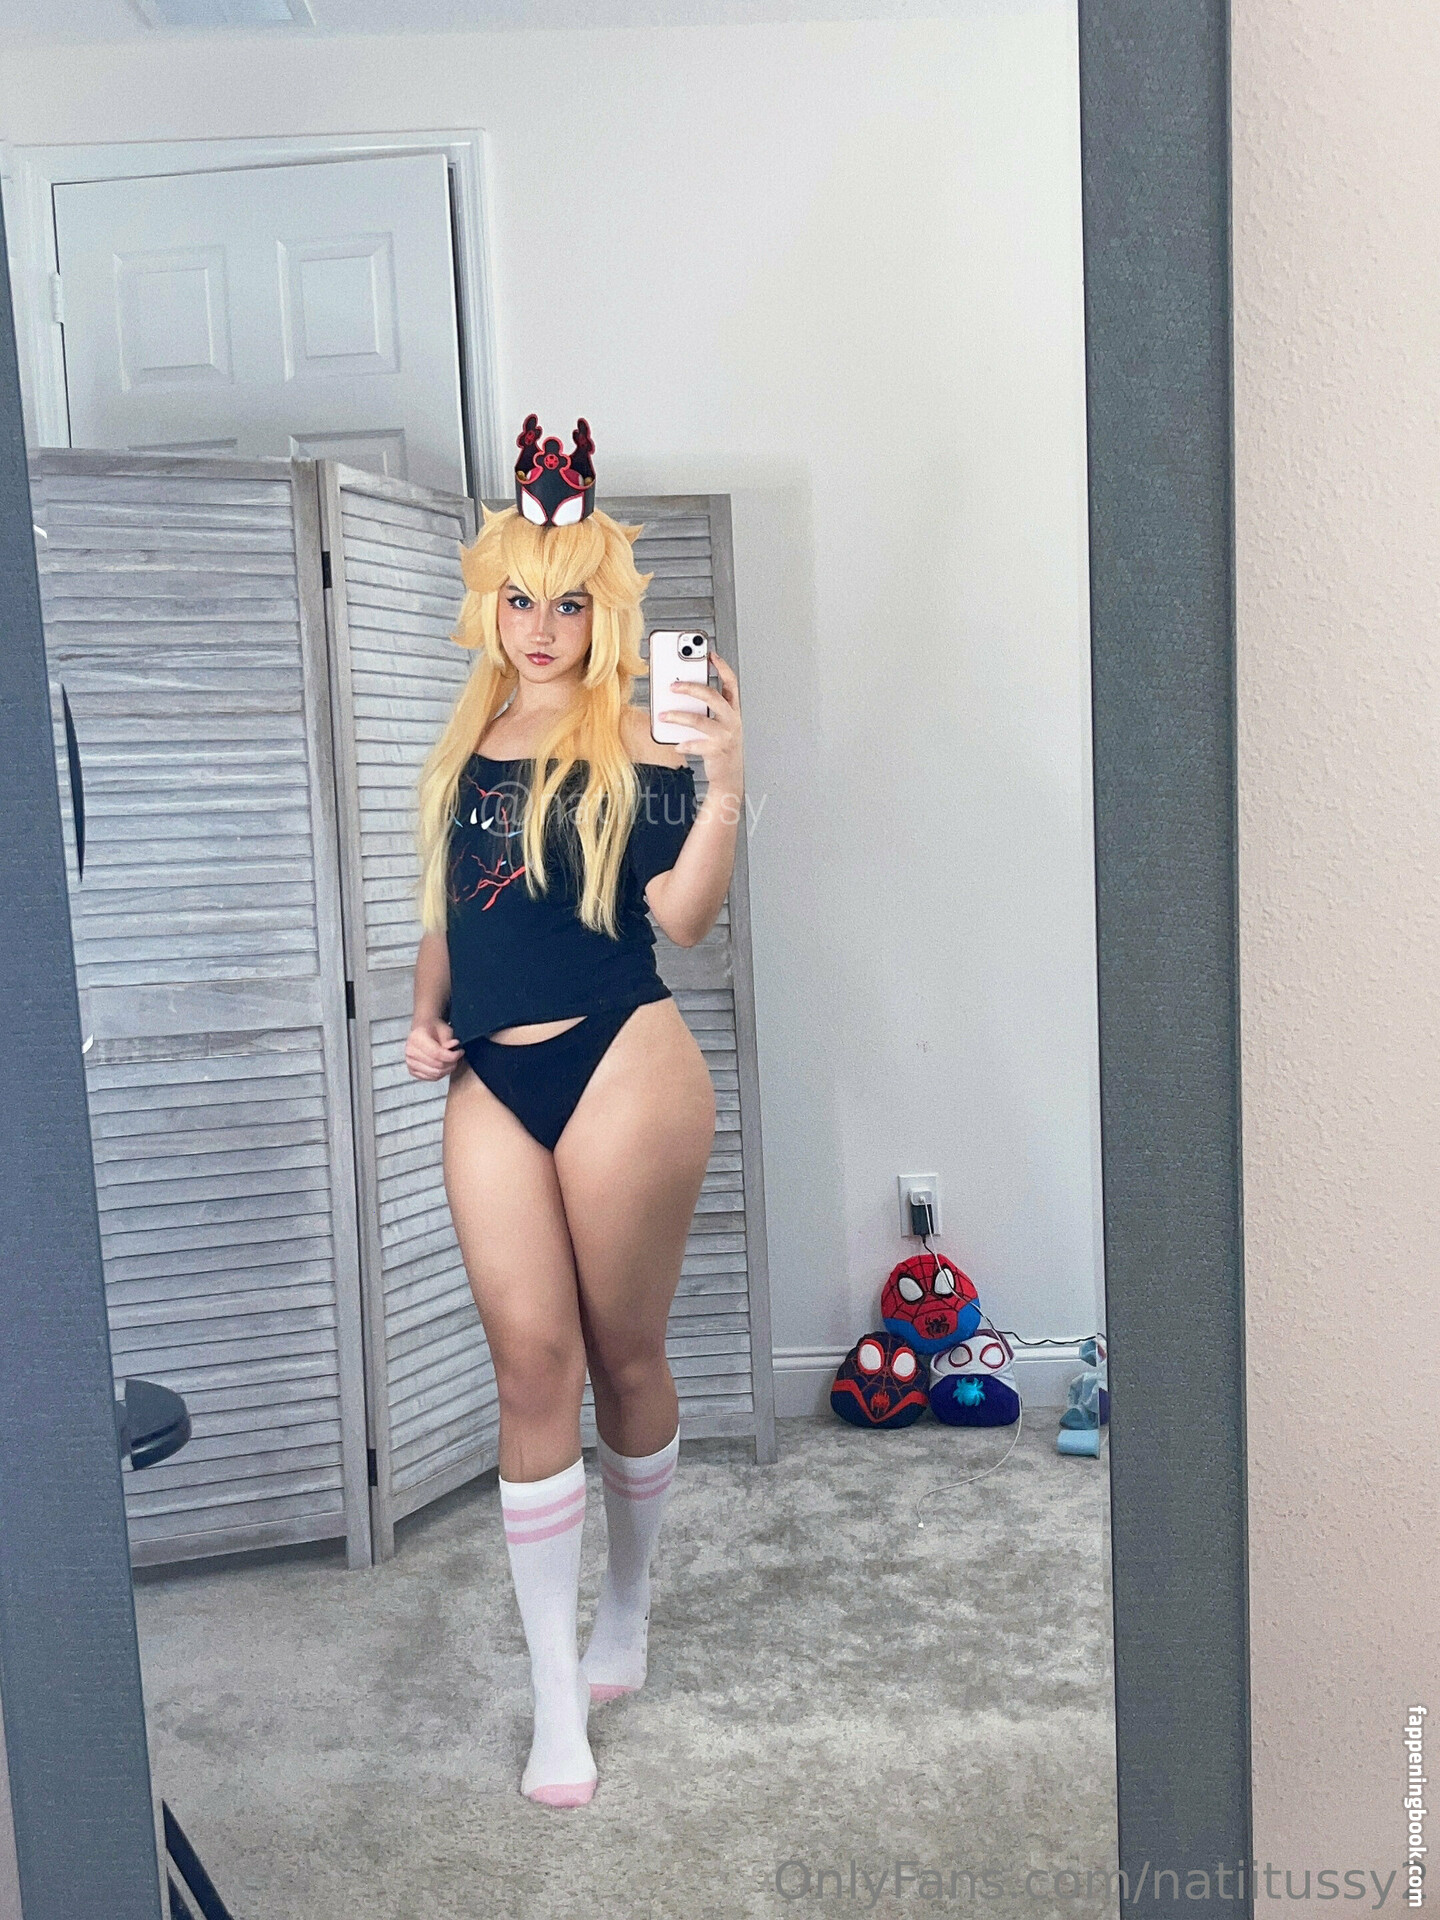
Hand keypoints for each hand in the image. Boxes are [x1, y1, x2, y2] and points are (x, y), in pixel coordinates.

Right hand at [406, 1015, 463, 1080]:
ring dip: (447, 1070)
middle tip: (458, 1057)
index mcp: (416, 1038)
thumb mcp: (445, 1029)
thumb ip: (448, 1041)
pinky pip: (430, 1077)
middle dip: (451, 1063)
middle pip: (436, 1065)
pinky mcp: (412, 1070)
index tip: (461, 1052)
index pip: (437, 1053)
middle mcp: (410, 1051)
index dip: (452, 1056)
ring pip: (434, 1073)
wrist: (424, 1028)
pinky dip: (440, 1074)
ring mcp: (410, 1062)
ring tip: (452, 1062)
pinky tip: (445, 1067)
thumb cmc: (434, 1028)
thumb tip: (453, 1049)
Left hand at [662, 650, 742, 787]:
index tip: (710, 654)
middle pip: (712, 697)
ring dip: (678, 717)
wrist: (729, 775)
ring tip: (662, 715)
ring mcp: (725, 736)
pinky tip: (676, 743)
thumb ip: (705, 709)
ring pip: (699, 720)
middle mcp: (731, 720)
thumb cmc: (721, 746)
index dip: (722, 667)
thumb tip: (679, 693)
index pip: (731, 683)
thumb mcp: (718, 723)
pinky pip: (695, 744)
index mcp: (732, 710)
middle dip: (691, 688)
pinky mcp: (716, 751)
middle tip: (673, 685)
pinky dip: (684, 744)